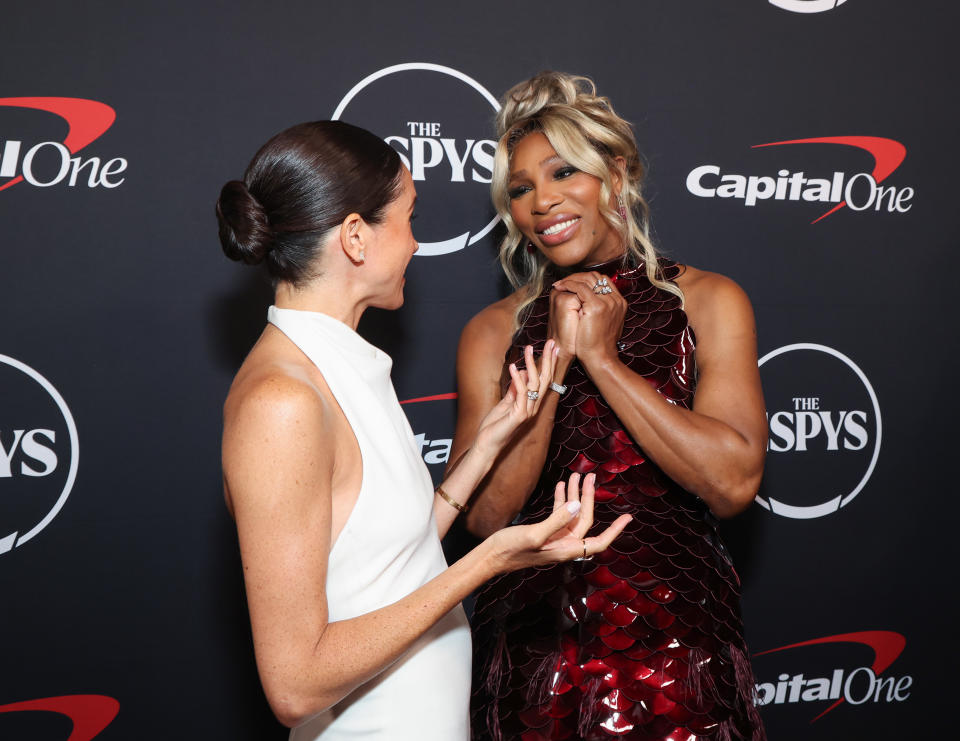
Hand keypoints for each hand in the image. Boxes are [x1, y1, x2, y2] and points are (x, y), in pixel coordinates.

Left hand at [473, 340, 556, 456]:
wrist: (487, 444)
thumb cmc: (495, 426)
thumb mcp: (506, 402)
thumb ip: (515, 389)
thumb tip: (523, 372)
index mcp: (532, 404)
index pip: (544, 380)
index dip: (549, 364)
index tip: (552, 348)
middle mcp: (533, 407)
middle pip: (545, 380)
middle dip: (548, 360)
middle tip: (550, 342)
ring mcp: (528, 412)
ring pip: (535, 384)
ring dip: (532, 364)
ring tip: (529, 349)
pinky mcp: (519, 416)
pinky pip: (521, 394)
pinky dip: (518, 379)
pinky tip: (513, 367)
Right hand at [485, 472, 631, 574]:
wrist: (490, 557)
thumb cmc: (510, 550)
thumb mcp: (534, 534)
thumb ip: (557, 520)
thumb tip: (578, 506)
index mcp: (566, 549)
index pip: (598, 542)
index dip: (615, 530)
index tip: (628, 517)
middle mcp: (564, 544)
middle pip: (584, 519)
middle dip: (589, 497)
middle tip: (591, 476)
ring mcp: (554, 538)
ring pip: (572, 514)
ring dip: (574, 495)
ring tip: (576, 475)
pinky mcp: (544, 532)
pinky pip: (558, 514)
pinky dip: (560, 500)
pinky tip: (561, 486)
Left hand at [552, 272, 626, 365]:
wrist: (599, 358)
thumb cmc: (598, 344)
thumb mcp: (604, 322)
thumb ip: (602, 309)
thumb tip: (588, 301)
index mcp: (619, 302)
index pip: (603, 280)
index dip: (586, 278)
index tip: (572, 283)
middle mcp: (616, 300)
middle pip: (595, 277)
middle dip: (577, 276)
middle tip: (563, 281)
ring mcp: (608, 302)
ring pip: (587, 279)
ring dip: (571, 279)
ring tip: (559, 284)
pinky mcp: (597, 306)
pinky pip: (580, 287)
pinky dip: (568, 284)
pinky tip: (559, 288)